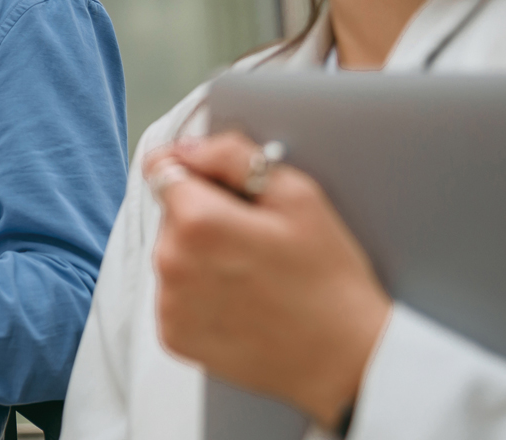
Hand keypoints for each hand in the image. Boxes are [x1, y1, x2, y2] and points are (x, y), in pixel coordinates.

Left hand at [148, 133, 391, 428]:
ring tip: (252, 273)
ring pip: (171, 255)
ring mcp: (169, 304)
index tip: (218, 183)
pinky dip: (198, 293)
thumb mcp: (297, 196)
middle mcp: (171, 263)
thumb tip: (189, 146)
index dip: (193, 168)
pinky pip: (174, 295)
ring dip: (198, 255)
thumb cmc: (328, 279)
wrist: (343, 359)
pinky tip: (240, 300)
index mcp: (198, 222)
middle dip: (202, 214)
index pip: (162, 168)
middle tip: (255, 237)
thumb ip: (233, 156)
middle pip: (170, 213)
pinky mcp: (173, 335)